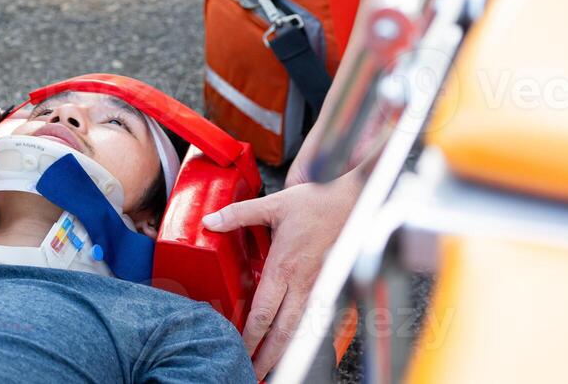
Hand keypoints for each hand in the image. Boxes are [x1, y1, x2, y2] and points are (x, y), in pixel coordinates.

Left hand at [202, 170, 364, 377]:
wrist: (356, 200)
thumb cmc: (318, 202)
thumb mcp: (273, 204)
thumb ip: (238, 214)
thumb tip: (210, 221)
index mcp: (285, 267)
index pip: (263, 313)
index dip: (250, 336)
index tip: (238, 349)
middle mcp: (302, 284)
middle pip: (283, 332)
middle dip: (267, 356)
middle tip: (251, 372)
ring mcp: (318, 287)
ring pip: (301, 330)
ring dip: (284, 352)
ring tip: (269, 368)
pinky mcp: (330, 286)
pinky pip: (316, 319)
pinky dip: (304, 337)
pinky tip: (295, 346)